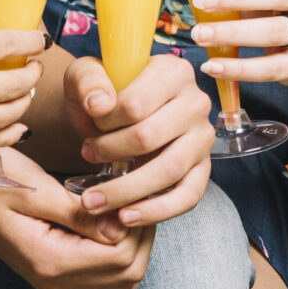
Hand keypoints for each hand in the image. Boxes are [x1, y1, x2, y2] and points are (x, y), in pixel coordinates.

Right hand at [0, 23, 42, 145]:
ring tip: (23, 92)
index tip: (39, 40)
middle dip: (31, 74)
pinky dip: (6, 133)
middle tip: (33, 66)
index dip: (32, 42)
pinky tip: (15, 125)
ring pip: (6, 117)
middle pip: (15, 85)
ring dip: (22, 103)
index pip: (10, 45)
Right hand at [0, 147, 156, 288]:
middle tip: (133, 196)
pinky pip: (104, 277)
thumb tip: (121, 226)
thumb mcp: (36, 189)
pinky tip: (110, 221)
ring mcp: (54, 280)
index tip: (131, 189)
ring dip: (133, 246)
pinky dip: (118, 254)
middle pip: (128, 275)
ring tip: (123, 207)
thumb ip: (80, 213)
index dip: (135, 224)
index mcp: (49, 260)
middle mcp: (54, 280)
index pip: (120, 258)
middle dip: (140, 236)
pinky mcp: (55, 273)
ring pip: (121, 281)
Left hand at [62, 53, 214, 224]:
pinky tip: (126, 217)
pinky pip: (187, 197)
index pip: (136, 104)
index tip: (90, 125)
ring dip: (126, 190)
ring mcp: (203, 138)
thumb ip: (87, 81)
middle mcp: (196, 102)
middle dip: (110, 154)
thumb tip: (100, 104)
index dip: (105, 122)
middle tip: (86, 156)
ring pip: (169, 170)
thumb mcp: (84, 76)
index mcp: (172, 71)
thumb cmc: (102, 96)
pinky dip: (155, 211)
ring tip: (93, 201)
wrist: (111, 119)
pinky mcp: (203, 169)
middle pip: (150, 137)